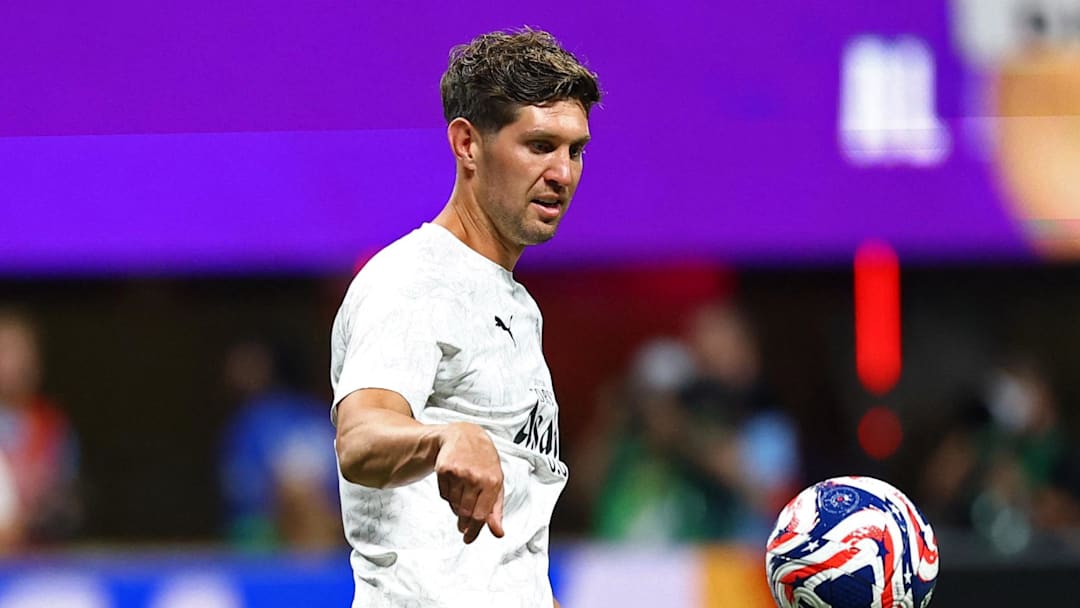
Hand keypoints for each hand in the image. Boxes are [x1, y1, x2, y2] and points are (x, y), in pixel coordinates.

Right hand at [435, 423, 504, 543]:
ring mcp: (459, 472)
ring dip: (457, 506)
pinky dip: (449, 495)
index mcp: (493, 481)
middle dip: (464, 523)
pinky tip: (455, 483)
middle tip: (463, 525)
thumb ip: (496, 510)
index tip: (468, 539)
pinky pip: (444, 494)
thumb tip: (498, 533)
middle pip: (465, 513)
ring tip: (463, 493)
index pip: (481, 515)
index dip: (474, 531)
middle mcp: (475, 477)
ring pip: (454, 504)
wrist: (465, 435)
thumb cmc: (484, 461)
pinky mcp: (444, 469)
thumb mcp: (496, 482)